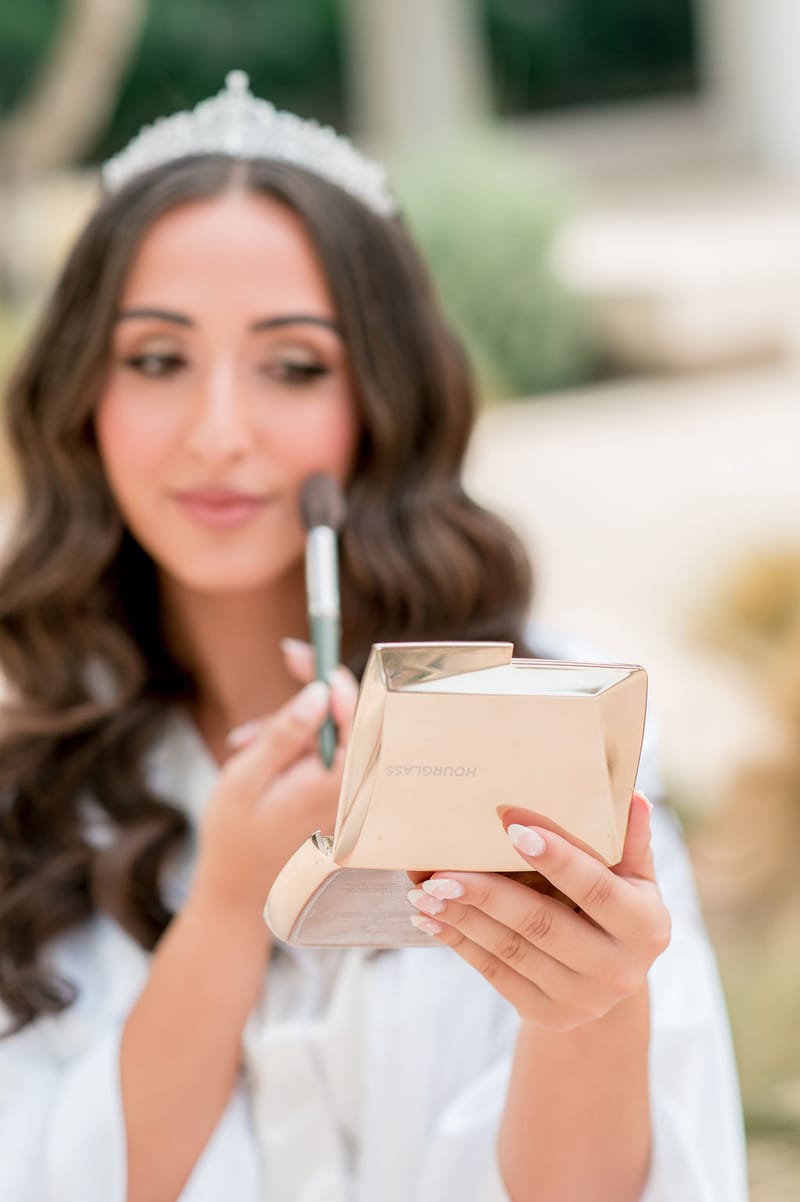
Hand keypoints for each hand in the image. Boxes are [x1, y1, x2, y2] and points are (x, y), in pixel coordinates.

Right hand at [192, 643, 358, 917]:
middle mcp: (349, 786)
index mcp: (335, 782)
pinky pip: (319, 751)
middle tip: (267, 699)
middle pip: (342, 716)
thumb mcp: (246, 779)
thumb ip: (284, 734)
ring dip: (285, 728)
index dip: (328, 674)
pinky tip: (256, 757)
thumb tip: (319, 692)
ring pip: (326, 731)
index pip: (354, 712)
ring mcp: (343, 790)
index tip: (295, 652)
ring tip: (243, 749)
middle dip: (298, 703)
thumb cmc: (235, 838)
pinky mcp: (333, 792)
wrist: (238, 891)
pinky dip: (289, 746)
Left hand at [407, 793, 670, 1030]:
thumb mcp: (634, 878)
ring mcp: (581, 999)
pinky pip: (494, 972)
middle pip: (543, 923)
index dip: (558, 859)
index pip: (598, 888)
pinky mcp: (546, 1013)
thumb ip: (630, 842)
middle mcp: (618, 970)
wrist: (608, 982)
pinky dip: (459, 941)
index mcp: (646, 927)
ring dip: (462, 916)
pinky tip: (431, 918)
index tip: (513, 827)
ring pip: (511, 948)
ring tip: (424, 889)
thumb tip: (633, 797)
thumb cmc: (616, 909)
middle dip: (487, 893)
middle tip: (441, 870)